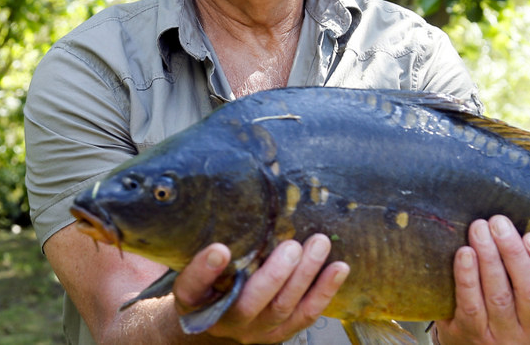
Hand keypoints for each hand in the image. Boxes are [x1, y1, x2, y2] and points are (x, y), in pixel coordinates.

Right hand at [171, 234, 349, 343]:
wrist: (219, 317)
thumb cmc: (212, 279)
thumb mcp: (201, 262)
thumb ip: (213, 242)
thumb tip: (231, 198)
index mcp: (194, 301)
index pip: (191, 288)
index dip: (203, 271)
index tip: (220, 249)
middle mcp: (222, 320)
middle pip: (248, 304)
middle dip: (274, 276)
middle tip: (291, 246)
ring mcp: (253, 330)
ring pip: (281, 308)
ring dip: (304, 277)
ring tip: (319, 245)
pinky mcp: (278, 333)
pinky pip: (304, 315)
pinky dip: (324, 292)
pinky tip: (339, 269)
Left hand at [434, 215, 529, 344]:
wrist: (480, 339)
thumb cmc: (512, 302)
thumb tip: (520, 221)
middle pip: (529, 290)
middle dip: (512, 251)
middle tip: (498, 222)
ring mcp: (505, 336)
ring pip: (498, 295)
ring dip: (488, 257)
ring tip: (479, 229)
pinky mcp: (474, 335)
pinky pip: (471, 305)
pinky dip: (467, 277)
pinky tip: (464, 253)